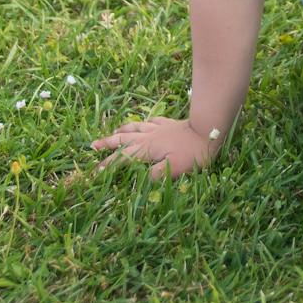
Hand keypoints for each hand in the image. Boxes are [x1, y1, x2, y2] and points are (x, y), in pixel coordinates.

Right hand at [91, 115, 218, 179]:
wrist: (209, 129)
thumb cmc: (193, 152)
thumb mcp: (175, 168)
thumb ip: (156, 175)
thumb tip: (142, 181)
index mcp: (148, 149)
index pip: (124, 158)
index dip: (109, 165)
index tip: (95, 171)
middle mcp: (149, 136)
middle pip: (124, 139)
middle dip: (108, 143)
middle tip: (93, 145)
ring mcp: (159, 128)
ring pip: (135, 127)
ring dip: (122, 130)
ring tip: (114, 131)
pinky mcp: (169, 123)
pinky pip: (152, 121)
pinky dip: (144, 122)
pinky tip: (145, 122)